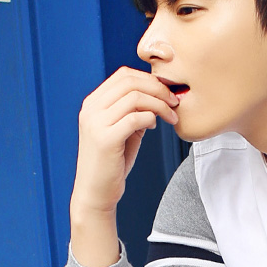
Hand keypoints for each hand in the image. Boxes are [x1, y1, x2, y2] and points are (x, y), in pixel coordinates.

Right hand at [72, 66, 178, 214]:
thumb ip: (135, 112)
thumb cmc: (112, 162)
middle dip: (159, 89)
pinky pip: (135, 118)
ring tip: (172, 117)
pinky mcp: (105, 139)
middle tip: (175, 102)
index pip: (124, 75)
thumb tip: (158, 97)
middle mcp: (91, 109)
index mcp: (93, 103)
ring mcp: (96, 123)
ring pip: (135, 98)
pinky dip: (151, 118)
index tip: (168, 92)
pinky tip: (154, 126)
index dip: (150, 79)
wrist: (96, 191)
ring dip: (160, 105)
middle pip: (130, 81)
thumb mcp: (123, 131)